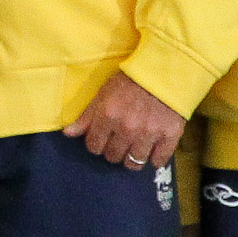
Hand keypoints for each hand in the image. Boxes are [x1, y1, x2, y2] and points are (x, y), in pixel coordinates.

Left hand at [64, 71, 183, 169]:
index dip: (95, 145)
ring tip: (132, 151)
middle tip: (117, 144)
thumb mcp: (102, 94)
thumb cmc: (128, 82)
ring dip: (131, 159)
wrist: (162, 74)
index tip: (100, 141)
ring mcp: (149, 134)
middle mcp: (127, 128)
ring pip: (134, 162)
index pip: (94, 145)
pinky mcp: (169, 136)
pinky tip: (151, 152)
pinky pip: (158, 161)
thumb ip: (86, 117)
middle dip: (112, 152)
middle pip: (113, 156)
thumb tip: (68, 134)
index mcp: (107, 116)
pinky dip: (154, 160)